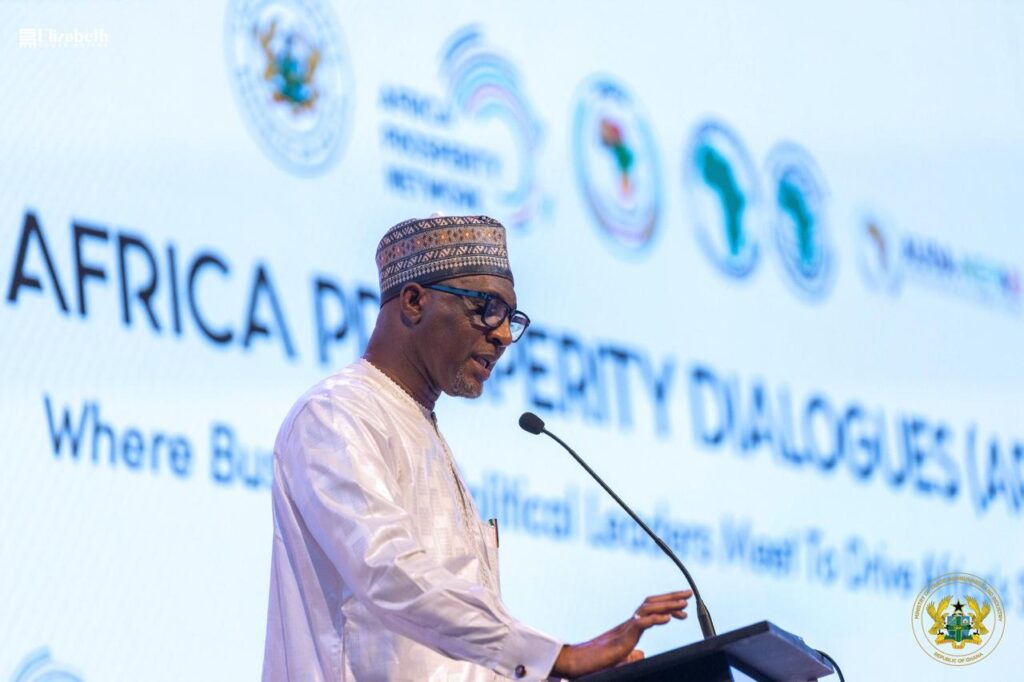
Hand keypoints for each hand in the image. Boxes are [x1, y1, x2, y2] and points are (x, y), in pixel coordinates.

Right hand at [550, 590, 692, 678]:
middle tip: (689, 594)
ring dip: (667, 605)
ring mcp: (624, 629)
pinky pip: (640, 625)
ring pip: (648, 610)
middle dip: (672, 597)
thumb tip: (641, 653)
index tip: (684, 605)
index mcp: (629, 628)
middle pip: (651, 603)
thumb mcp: (619, 659)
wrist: (577, 663)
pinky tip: (667, 619)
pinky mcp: (621, 639)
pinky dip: (654, 619)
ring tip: (684, 604)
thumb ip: (631, 655)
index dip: (668, 605)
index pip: (651, 610)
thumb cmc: (595, 662)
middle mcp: (628, 624)